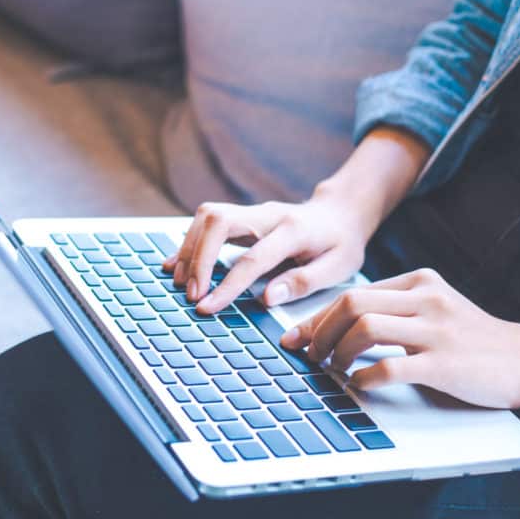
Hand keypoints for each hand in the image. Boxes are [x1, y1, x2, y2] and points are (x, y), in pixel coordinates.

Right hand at [163, 192, 378, 313]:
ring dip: (189, 249)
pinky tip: (178, 265)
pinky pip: (207, 221)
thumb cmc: (341, 244)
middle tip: (191, 294)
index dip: (227, 285)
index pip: (253, 257)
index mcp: (294, 230)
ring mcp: (252, 211)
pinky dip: (189, 242)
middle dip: (198, 258)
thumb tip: (266, 298)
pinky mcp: (241, 215)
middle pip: (219, 221)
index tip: (207, 307)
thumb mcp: (338, 268)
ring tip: (182, 284)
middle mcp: (268, 214)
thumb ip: (303, 282)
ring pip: (207, 216)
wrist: (340, 213)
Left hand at [281, 268, 519, 408]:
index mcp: (420, 282)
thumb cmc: (475, 341)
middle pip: (351, 304)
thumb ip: (398, 309)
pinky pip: (390, 366)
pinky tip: (358, 385)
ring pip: (364, 329)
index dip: (317, 317)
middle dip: (319, 331)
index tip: (296, 337)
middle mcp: (426, 299)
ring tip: (331, 369)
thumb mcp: (436, 309)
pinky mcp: (444, 363)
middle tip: (308, 356)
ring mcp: (436, 330)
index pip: (352, 293)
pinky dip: (364, 377)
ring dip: (337, 352)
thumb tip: (340, 324)